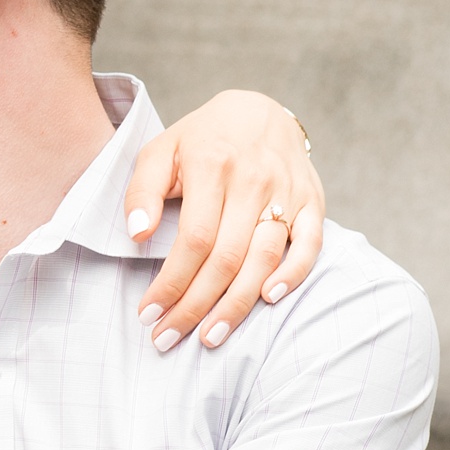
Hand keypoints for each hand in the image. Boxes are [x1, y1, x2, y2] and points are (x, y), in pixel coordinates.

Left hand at [126, 91, 322, 350]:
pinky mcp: (313, 201)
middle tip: (168, 338)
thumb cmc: (201, 139)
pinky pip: (310, 244)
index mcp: (212, 165)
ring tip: (210, 336)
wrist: (260, 110)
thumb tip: (137, 234)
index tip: (148, 313)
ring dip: (238, 303)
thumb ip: (143, 191)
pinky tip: (268, 300)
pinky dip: (293, 275)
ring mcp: (287, 191)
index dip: (171, 282)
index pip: (193, 239)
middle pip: (226, 257)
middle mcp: (254, 180)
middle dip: (196, 305)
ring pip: (265, 258)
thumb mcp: (160, 150)